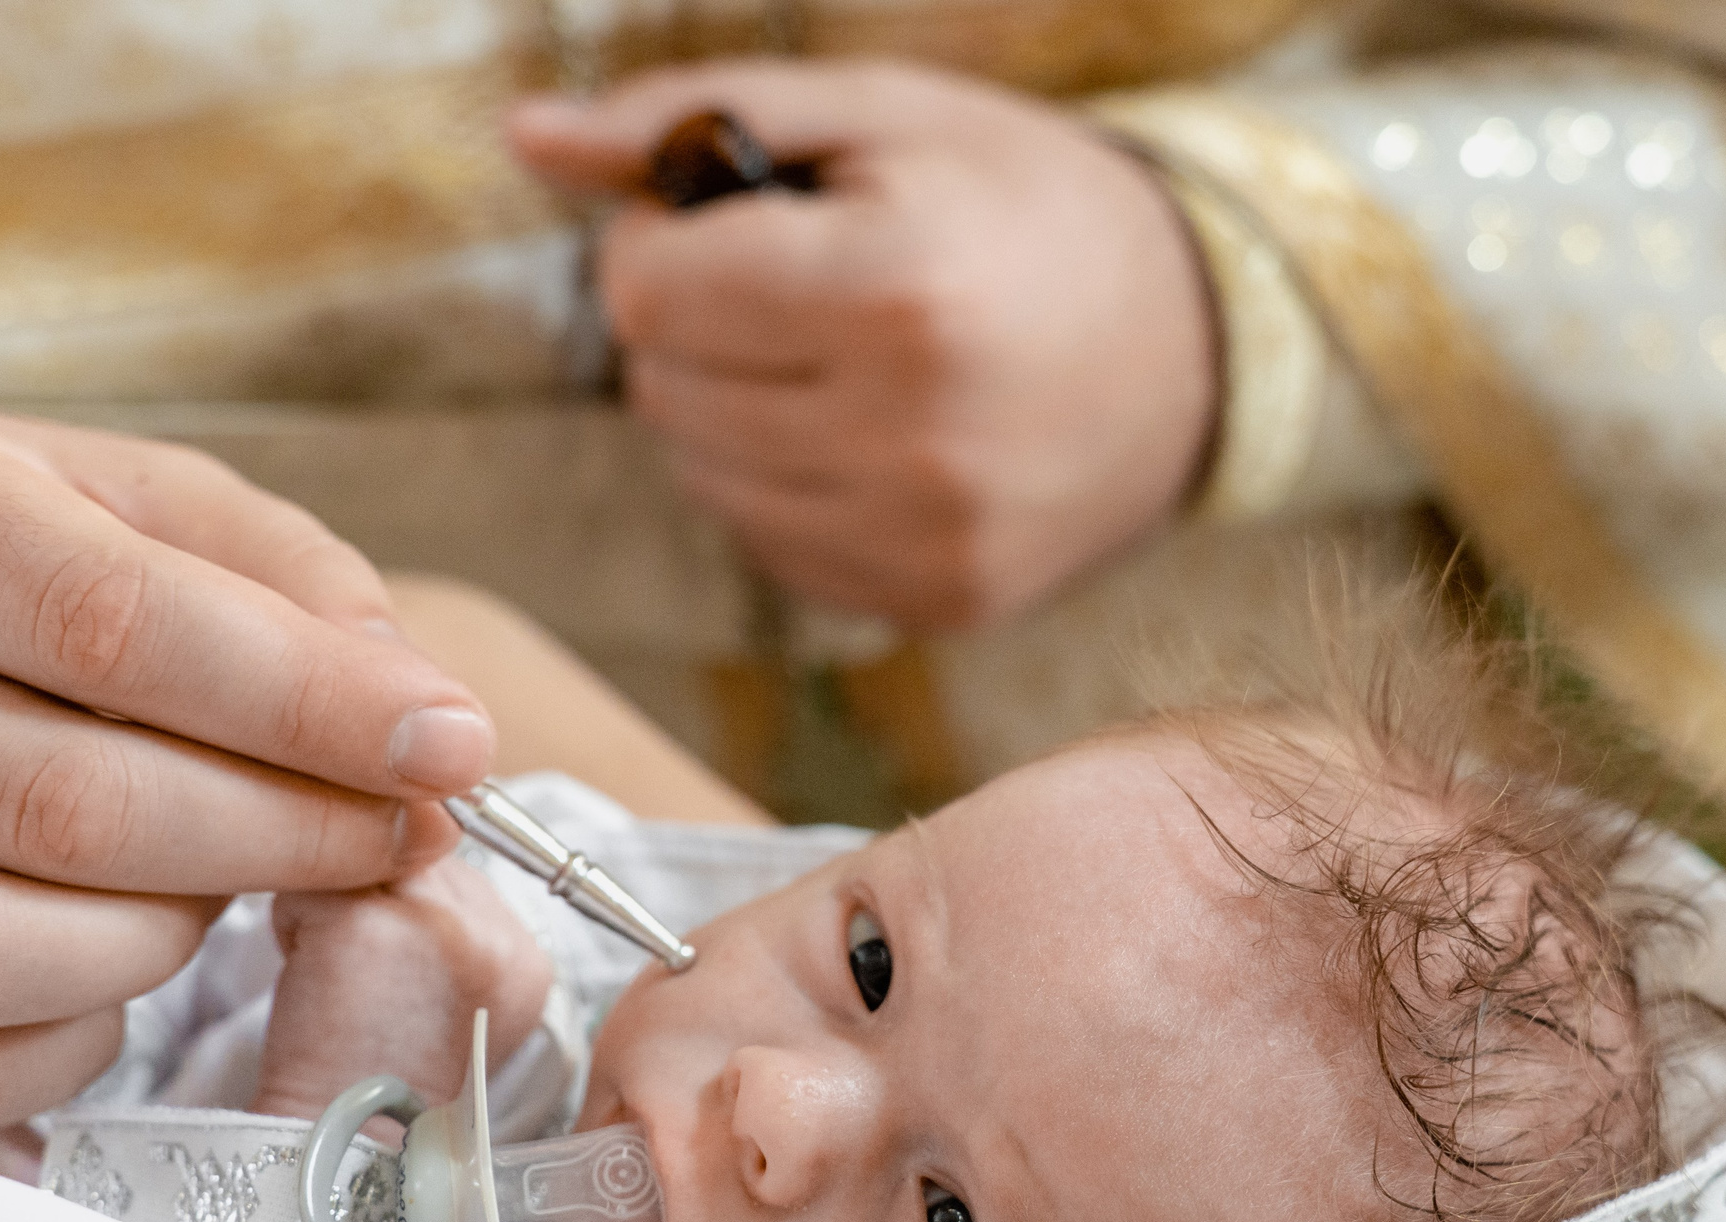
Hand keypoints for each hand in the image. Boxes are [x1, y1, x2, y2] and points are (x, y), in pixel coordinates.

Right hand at [0, 407, 495, 1146]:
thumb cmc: (6, 563)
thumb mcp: (140, 504)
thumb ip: (288, 579)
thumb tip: (415, 713)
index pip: (110, 621)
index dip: (307, 702)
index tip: (454, 745)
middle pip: (68, 806)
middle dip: (284, 834)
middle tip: (396, 833)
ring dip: (163, 941)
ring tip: (224, 880)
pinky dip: (75, 1043)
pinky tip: (123, 965)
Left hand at [251, 858, 555, 1119]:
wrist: (342, 1158)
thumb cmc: (381, 1089)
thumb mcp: (448, 1007)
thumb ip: (451, 929)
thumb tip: (406, 848)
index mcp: (528, 963)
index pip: (459, 874)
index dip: (409, 913)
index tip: (392, 978)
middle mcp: (498, 935)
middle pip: (414, 857)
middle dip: (374, 903)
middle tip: (361, 988)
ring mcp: (437, 927)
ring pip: (361, 861)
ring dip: (333, 913)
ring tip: (341, 987)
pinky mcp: (370, 926)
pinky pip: (310, 889)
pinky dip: (294, 931)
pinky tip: (313, 988)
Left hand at [510, 58, 1218, 630]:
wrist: (1200, 343)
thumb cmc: (1027, 205)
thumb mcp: (880, 115)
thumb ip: (693, 117)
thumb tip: (526, 140)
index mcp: (896, 292)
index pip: (646, 299)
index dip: (659, 247)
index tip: (723, 224)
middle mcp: (910, 436)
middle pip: (663, 394)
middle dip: (696, 329)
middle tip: (790, 289)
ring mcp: (927, 538)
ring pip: (704, 479)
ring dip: (732, 411)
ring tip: (831, 358)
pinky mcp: (937, 603)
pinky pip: (771, 548)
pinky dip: (788, 487)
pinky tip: (867, 433)